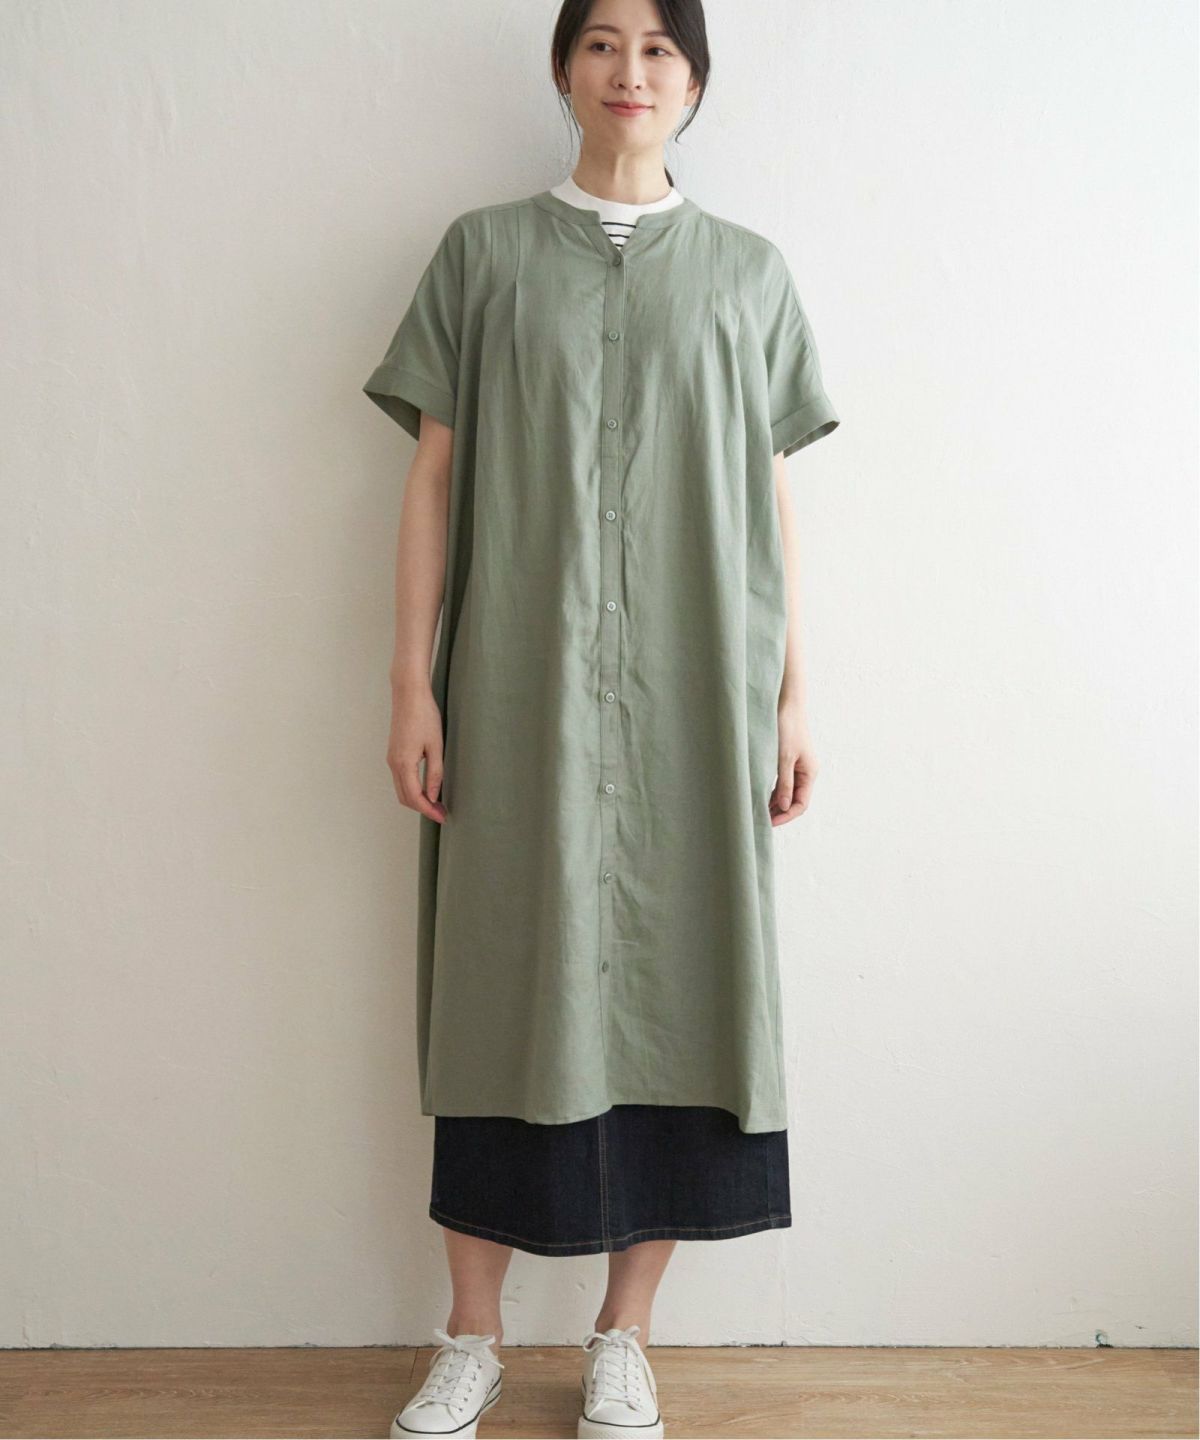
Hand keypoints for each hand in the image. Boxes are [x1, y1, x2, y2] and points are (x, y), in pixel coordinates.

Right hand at [387, 684, 446, 822]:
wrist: (408, 694)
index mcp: (404, 763)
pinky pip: (401, 779)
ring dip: (417, 800)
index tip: (443, 817)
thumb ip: (435, 773)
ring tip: (437, 803)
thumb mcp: (435, 746)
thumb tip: (433, 796)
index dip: (429, 810)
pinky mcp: (394, 753)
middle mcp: (393, 764)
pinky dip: (412, 789)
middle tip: (442, 812)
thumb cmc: (425, 716)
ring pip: (401, 789)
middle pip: (405, 798)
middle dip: (423, 808)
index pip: (415, 798)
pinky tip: (427, 787)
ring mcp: (391, 758)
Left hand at [769, 699, 817, 825]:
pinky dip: (772, 792)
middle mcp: (805, 772)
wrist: (786, 704)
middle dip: (780, 812)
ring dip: (775, 803)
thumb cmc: (787, 728)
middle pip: (795, 800)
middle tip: (761, 820)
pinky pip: (782, 782)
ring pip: (787, 793)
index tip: (769, 823)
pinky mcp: (787, 760)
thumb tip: (784, 807)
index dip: (786, 816)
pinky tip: (760, 796)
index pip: (801, 804)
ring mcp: (797, 767)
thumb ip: (784, 784)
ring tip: (759, 812)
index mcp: (809, 773)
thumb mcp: (784, 758)